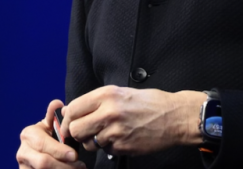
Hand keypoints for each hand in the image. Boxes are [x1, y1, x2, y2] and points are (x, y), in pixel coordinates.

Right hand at [16, 99, 86, 168]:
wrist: (39, 150)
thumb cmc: (49, 136)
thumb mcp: (51, 125)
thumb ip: (54, 116)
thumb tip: (58, 103)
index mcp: (28, 134)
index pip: (43, 145)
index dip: (59, 151)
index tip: (74, 155)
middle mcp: (22, 152)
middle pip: (43, 163)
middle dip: (63, 165)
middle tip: (79, 165)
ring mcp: (23, 166)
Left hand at [59, 86, 204, 156]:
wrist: (174, 117)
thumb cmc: (150, 103)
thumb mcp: (122, 92)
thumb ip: (97, 101)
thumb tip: (71, 110)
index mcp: (107, 95)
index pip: (73, 108)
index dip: (68, 118)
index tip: (70, 123)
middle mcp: (109, 112)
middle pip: (75, 128)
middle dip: (77, 132)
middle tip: (84, 132)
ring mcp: (115, 131)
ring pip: (88, 143)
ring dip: (92, 141)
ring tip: (105, 134)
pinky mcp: (122, 147)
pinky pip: (104, 150)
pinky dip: (108, 147)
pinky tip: (120, 138)